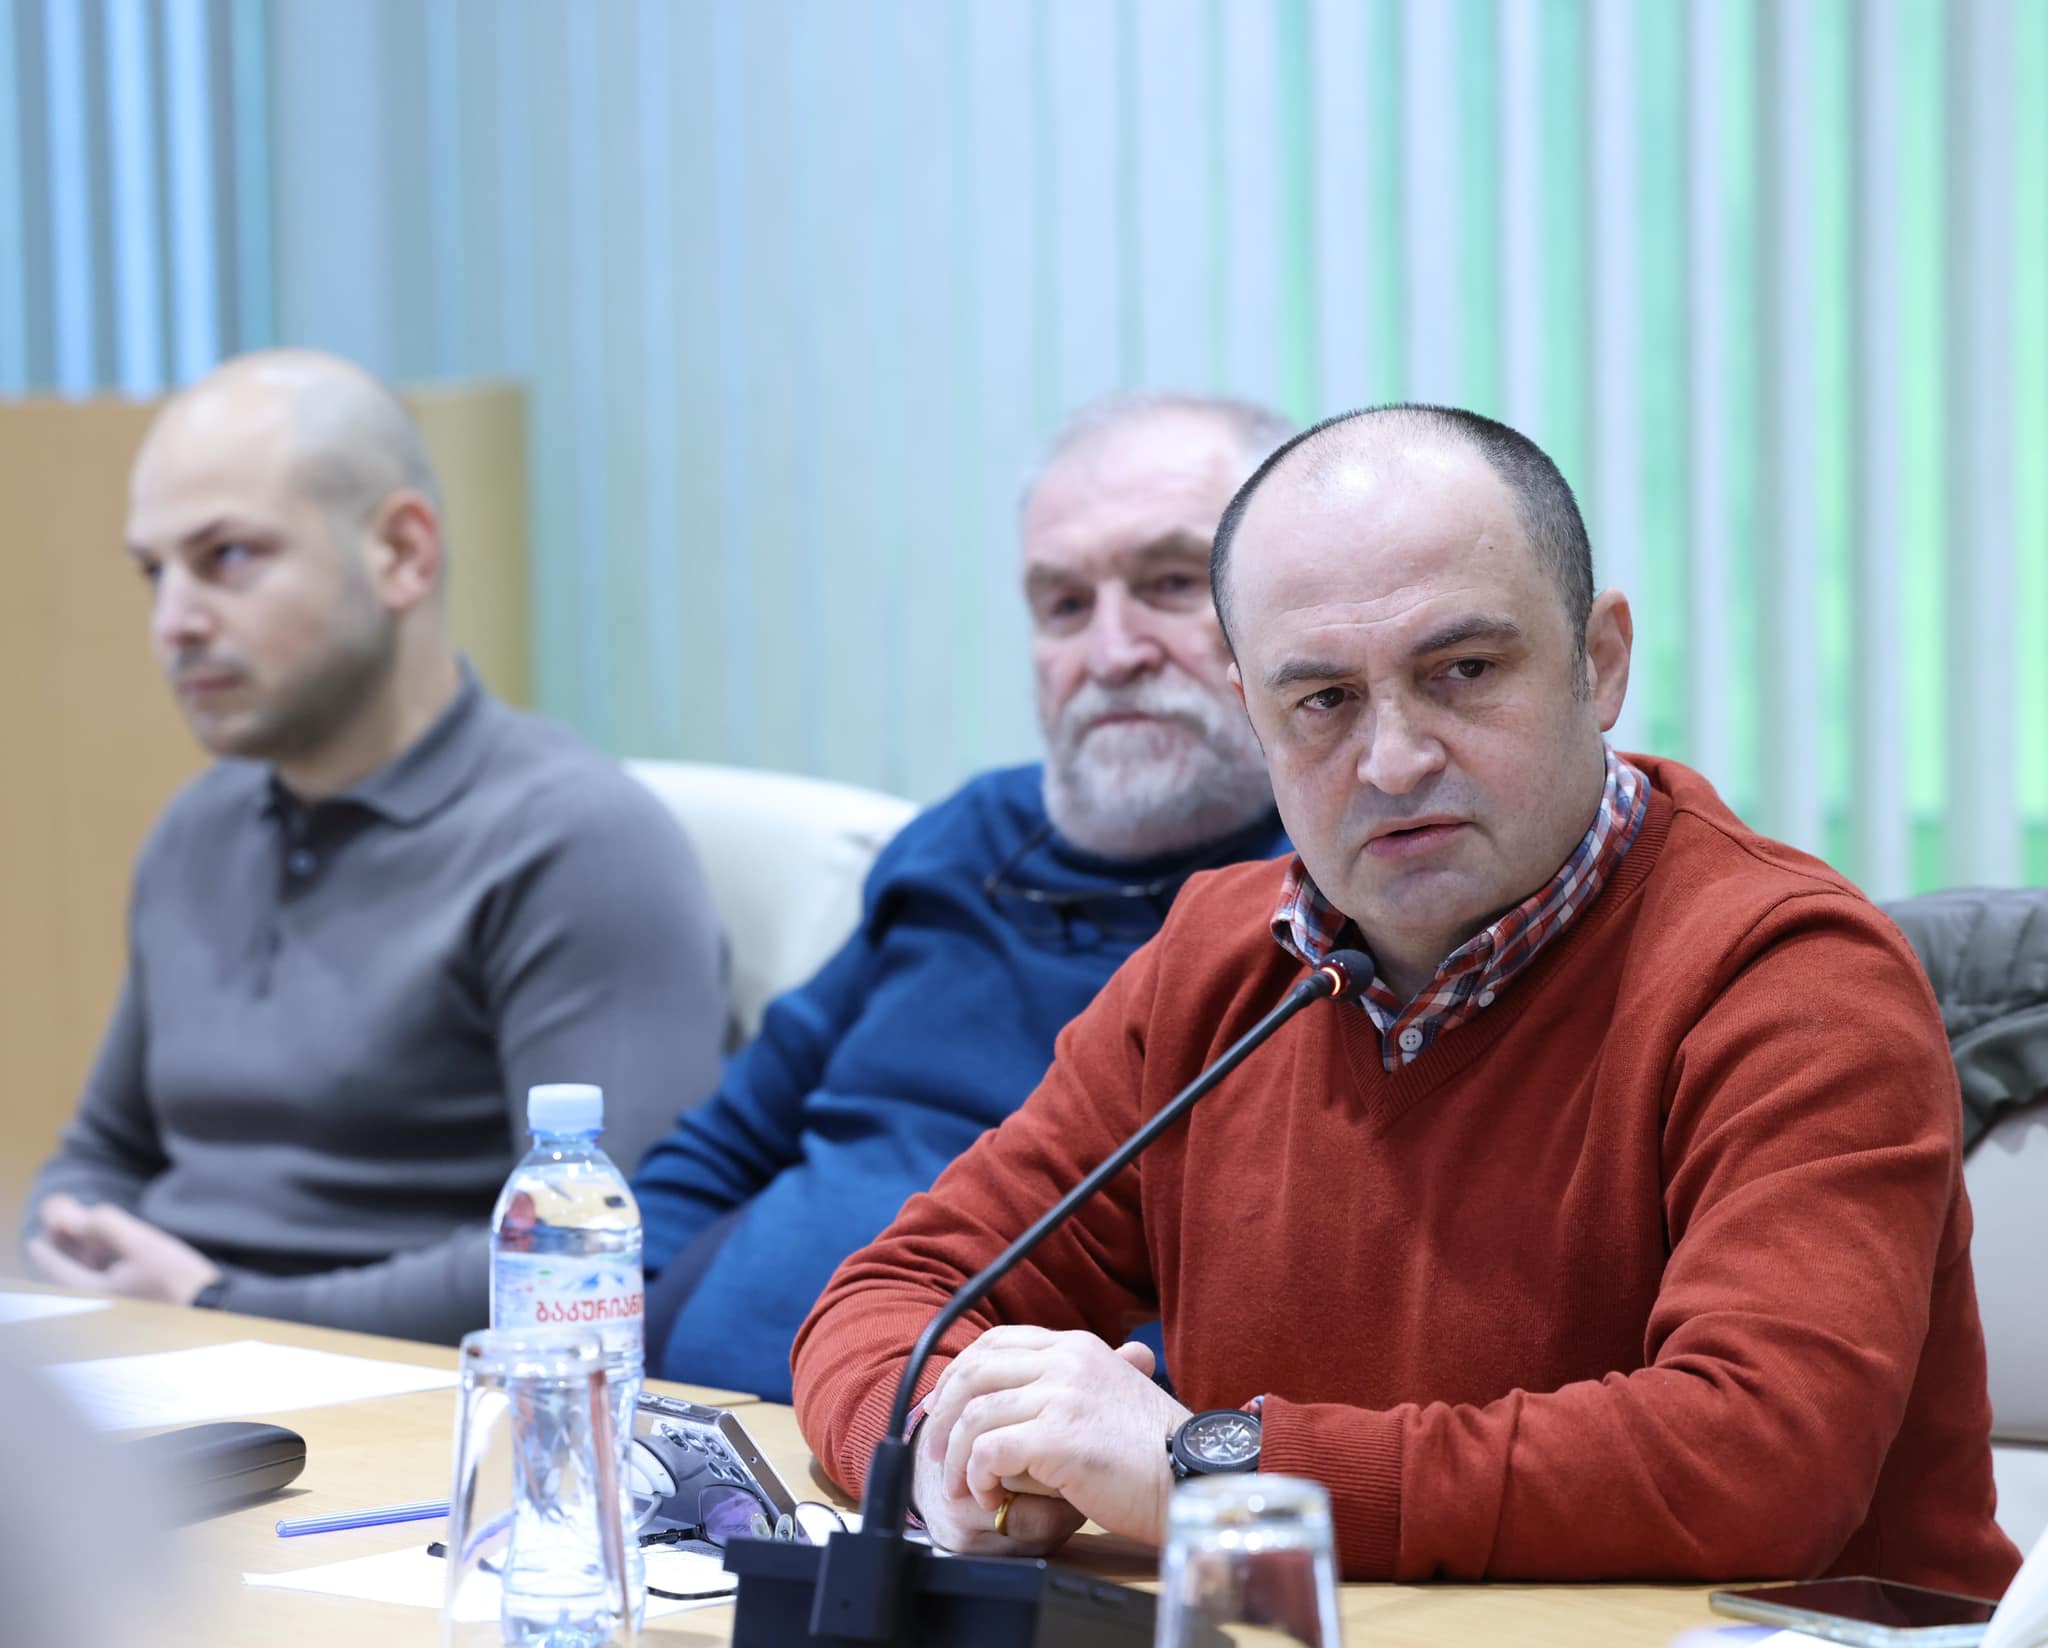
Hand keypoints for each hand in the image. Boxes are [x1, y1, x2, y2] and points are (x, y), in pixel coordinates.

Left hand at [27, 1195, 221, 1306]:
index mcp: (92, 1293)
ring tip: (87, 1231)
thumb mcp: (141, 1243)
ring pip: (87, 1277)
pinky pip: (105, 1283)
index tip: (40, 1237)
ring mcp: (115, 1307)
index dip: (48, 1247)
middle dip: (67, 1245)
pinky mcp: (133, 1306)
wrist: (214, 1308)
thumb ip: (104, 1225)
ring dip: (85, 1253)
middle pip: (70, 1271)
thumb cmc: (178, 1279)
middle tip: (65, 1222)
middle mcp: (98, 1303)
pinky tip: (111, 1253)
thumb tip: (75, 1217)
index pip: (55, 1268)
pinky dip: (102, 1265)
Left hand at [918, 1327, 1190, 1551]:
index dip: (960, 1374)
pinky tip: (988, 1497)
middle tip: (934, 1452)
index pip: (998, 1342)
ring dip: (956, 1457)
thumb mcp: (1112, 1395)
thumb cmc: (1155, 1450)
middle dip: (944, 1415)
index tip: (944, 1408)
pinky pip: (990, 1451)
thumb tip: (1025, 1405)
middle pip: (975, 1372)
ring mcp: (1062, 1395)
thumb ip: (1070, 1389)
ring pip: (975, 1416)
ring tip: (959, 1487)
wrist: (1190, 1475)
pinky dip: (977, 1477)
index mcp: (1077, 1347)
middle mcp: (1066, 1361)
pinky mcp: (1057, 1436)